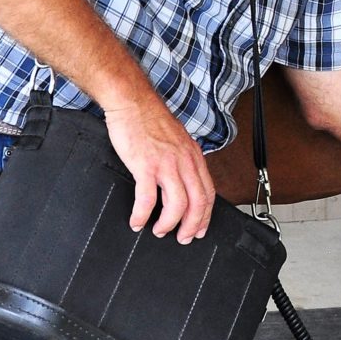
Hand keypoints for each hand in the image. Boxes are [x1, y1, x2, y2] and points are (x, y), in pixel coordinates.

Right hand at [103, 100, 215, 241]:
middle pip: (197, 203)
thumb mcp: (178, 140)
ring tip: (160, 231)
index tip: (200, 229)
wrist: (132, 101)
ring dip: (169, 224)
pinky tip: (137, 221)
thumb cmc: (150, 118)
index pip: (208, 192)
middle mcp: (184, 162)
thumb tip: (183, 181)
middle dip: (192, 226)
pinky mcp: (145, 166)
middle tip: (184, 238)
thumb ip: (183, 160)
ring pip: (177, 205)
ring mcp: (166, 164)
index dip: (205, 215)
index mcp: (193, 157)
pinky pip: (148, 199)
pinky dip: (142, 215)